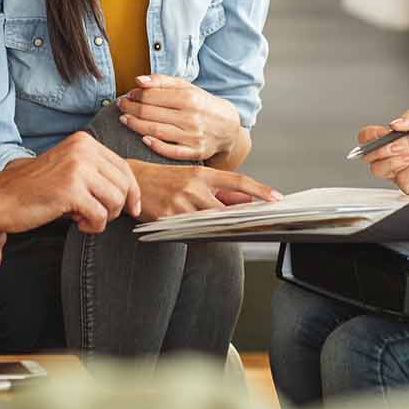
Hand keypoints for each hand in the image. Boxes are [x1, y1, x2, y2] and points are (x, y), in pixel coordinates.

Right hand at [0, 132, 141, 234]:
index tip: (132, 208)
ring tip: (82, 216)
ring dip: (103, 217)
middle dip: (118, 207)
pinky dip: (92, 226)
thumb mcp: (69, 169)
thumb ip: (95, 173)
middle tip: (96, 215)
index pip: (123, 167)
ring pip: (116, 200)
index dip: (132, 191)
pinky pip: (100, 216)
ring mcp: (77, 168)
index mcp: (84, 142)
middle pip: (124, 184)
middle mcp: (83, 149)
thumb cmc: (34, 189)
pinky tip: (75, 222)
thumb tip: (130, 192)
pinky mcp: (71, 190)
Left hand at [117, 75, 240, 161]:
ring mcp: (193, 136)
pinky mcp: (195, 153)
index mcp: (189, 98)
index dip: (136, 95)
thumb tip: (139, 80)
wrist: (227, 127)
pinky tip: (143, 138)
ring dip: (136, 125)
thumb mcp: (187, 87)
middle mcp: (192, 117)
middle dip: (131, 109)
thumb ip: (162, 81)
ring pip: (156, 131)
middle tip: (121, 106)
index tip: (127, 95)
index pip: (153, 95)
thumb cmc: (203, 105)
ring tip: (124, 119)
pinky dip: (155, 145)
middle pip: (151, 113)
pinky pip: (170, 151)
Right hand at [128, 160, 282, 220]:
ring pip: (210, 223)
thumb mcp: (193, 178)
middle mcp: (194, 187)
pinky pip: (191, 233)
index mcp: (202, 173)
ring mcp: (181, 203)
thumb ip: (220, 190)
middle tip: (259, 226)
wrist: (132, 181)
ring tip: (229, 231)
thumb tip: (246, 200)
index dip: (259, 190)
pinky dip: (198, 235)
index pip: (238, 181)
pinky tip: (199, 234)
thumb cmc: (166, 179)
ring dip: (220, 229)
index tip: (276, 198)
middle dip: (242, 219)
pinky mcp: (168, 219)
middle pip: (227, 209)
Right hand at [359, 110, 408, 196]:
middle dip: (379, 149)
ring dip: (391, 160)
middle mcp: (398, 154)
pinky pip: (397, 179)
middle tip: (396, 145)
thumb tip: (394, 122)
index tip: (379, 134)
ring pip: (377, 168)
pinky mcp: (408, 184)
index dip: (368, 136)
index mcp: (400, 138)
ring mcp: (401, 170)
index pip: (371, 136)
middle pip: (369, 154)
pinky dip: (407, 170)